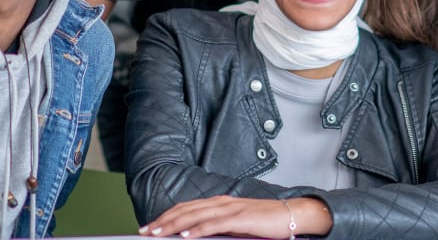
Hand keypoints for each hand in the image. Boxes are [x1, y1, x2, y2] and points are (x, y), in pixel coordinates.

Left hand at [139, 195, 329, 238]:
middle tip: (145, 231)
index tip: (150, 227)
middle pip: (185, 210)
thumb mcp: (236, 224)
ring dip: (173, 225)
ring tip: (157, 234)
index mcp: (220, 202)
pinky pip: (214, 224)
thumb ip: (218, 227)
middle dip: (163, 221)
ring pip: (195, 216)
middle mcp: (222, 202)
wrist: (292, 215)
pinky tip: (185, 236)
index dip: (166, 216)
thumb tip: (196, 236)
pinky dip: (197, 229)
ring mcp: (231, 208)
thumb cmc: (265, 222)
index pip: (186, 208)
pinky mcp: (241, 218)